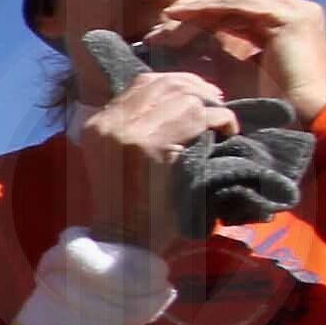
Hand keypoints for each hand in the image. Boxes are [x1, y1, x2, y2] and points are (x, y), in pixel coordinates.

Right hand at [63, 39, 232, 243]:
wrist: (126, 242)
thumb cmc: (134, 205)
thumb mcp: (123, 157)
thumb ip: (137, 126)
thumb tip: (179, 96)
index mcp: (98, 126)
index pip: (141, 84)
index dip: (176, 83)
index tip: (199, 93)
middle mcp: (108, 124)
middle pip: (163, 84)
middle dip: (196, 87)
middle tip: (218, 100)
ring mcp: (127, 134)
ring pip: (183, 97)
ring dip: (211, 106)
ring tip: (222, 121)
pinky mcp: (150, 146)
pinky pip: (199, 117)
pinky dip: (221, 120)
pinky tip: (227, 132)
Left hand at [121, 0, 325, 120]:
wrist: (305, 118)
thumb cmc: (272, 104)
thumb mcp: (240, 70)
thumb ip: (222, 50)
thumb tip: (189, 39)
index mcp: (285, 23)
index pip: (240, 9)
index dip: (205, 14)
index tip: (171, 25)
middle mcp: (295, 11)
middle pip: (237, 0)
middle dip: (199, 8)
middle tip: (164, 19)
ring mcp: (297, 10)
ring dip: (200, 7)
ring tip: (169, 17)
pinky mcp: (292, 16)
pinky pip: (242, 4)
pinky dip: (211, 8)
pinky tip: (185, 15)